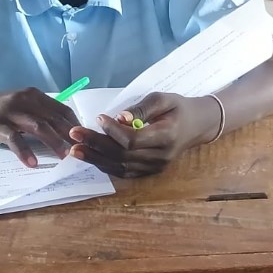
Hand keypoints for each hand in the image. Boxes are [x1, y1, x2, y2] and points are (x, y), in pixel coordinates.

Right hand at [0, 88, 80, 166]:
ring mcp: (9, 111)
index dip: (75, 125)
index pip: (61, 109)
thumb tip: (60, 131)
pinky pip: (14, 138)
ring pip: (38, 126)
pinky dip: (24, 151)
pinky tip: (32, 163)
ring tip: (64, 157)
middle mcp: (24, 100)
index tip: (85, 140)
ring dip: (54, 142)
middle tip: (82, 151)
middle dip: (70, 135)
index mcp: (33, 95)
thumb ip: (36, 115)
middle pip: (53, 118)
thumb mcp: (17, 107)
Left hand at [67, 93, 220, 177]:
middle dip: (95, 145)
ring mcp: (155, 168)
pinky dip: (105, 164)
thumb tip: (120, 118)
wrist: (197, 126)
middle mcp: (161, 157)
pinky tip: (90, 156)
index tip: (98, 117)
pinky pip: (124, 172)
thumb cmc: (178, 108)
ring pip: (120, 167)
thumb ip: (142, 108)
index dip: (113, 131)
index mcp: (167, 136)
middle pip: (122, 155)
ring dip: (95, 158)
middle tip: (74, 134)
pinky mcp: (150, 173)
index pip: (133, 139)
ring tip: (75, 149)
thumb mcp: (163, 98)